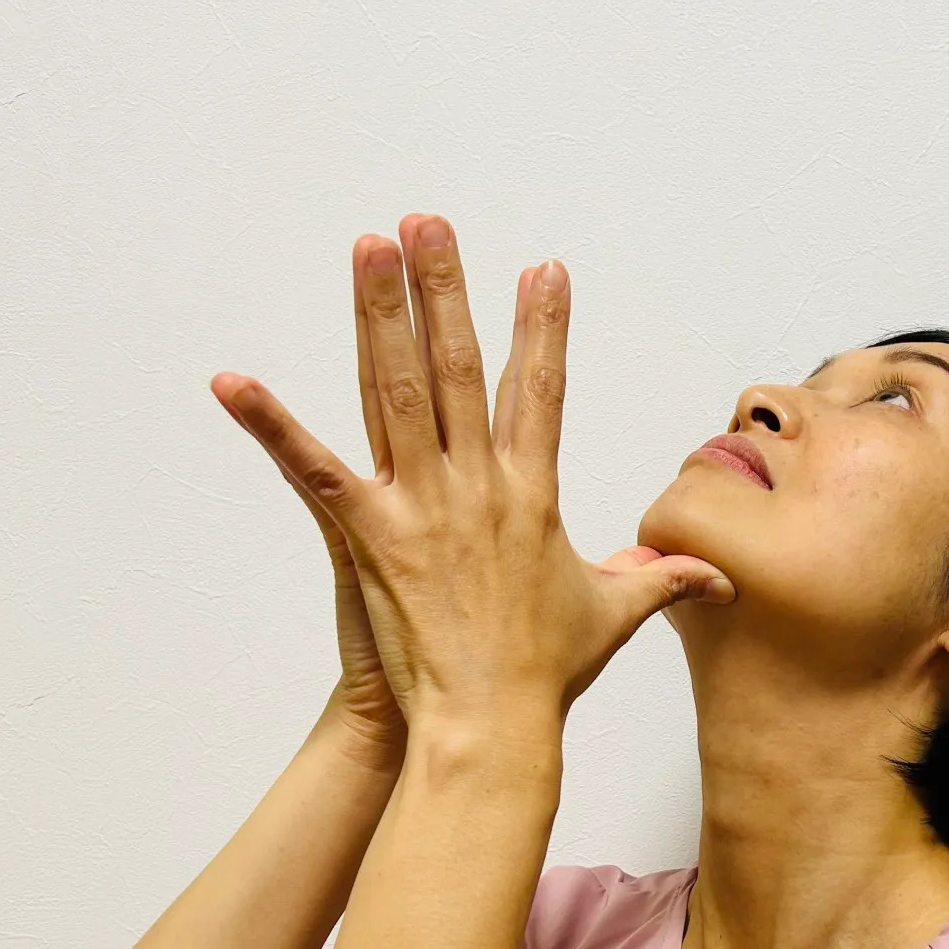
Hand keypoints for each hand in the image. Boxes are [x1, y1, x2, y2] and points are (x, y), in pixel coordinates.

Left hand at [210, 215, 735, 733]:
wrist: (493, 725)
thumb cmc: (548, 672)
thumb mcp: (615, 614)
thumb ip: (663, 580)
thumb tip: (716, 580)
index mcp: (533, 494)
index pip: (538, 391)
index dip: (540, 328)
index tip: (542, 271)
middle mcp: (479, 485)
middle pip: (459, 367)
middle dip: (445, 288)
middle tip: (427, 223)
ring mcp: (422, 505)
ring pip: (395, 391)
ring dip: (377, 315)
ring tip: (367, 249)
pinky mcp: (370, 535)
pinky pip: (312, 469)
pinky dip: (270, 425)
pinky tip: (231, 382)